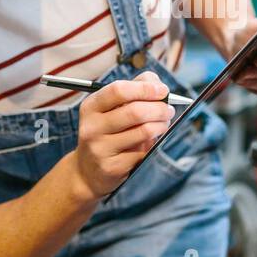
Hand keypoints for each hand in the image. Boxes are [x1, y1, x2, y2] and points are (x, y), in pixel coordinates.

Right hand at [72, 71, 174, 198]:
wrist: (88, 171)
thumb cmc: (107, 132)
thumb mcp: (111, 109)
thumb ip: (134, 91)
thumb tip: (159, 85)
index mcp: (91, 107)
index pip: (119, 90)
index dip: (145, 88)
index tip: (163, 90)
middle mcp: (92, 127)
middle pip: (135, 111)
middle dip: (159, 108)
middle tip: (169, 109)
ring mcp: (100, 148)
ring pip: (143, 131)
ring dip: (161, 125)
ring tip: (164, 123)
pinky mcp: (112, 167)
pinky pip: (143, 151)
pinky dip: (152, 144)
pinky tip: (150, 142)